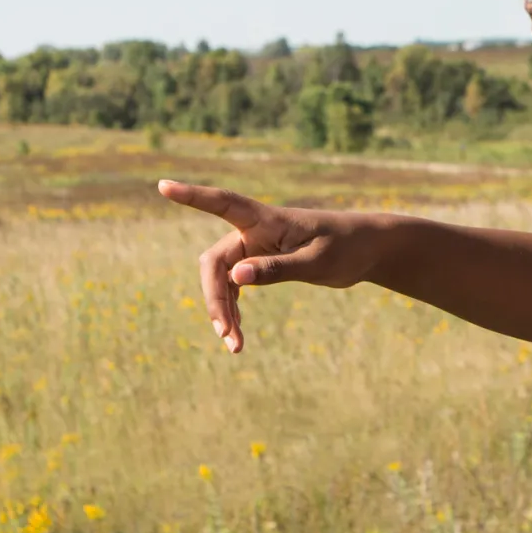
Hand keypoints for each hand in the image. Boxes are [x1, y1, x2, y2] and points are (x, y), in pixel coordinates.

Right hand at [156, 180, 379, 352]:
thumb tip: (235, 277)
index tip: (163, 186)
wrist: (368, 250)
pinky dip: (233, 310)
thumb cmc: (347, 247)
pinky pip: (235, 286)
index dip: (192, 195)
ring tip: (234, 346)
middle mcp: (255, 231)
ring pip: (222, 279)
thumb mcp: (316, 262)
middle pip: (215, 262)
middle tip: (225, 335)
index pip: (222, 203)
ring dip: (223, 310)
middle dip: (215, 298)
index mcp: (267, 219)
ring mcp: (256, 247)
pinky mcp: (262, 263)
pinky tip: (237, 334)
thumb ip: (276, 269)